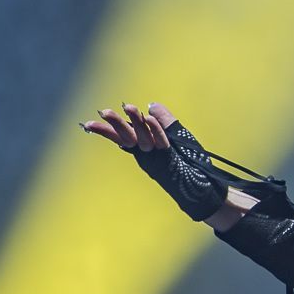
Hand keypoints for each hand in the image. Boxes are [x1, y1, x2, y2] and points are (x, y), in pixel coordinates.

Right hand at [80, 101, 225, 220]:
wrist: (206, 189)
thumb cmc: (191, 164)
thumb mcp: (178, 136)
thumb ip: (165, 120)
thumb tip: (152, 105)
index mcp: (145, 149)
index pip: (123, 137)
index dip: (106, 130)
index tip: (87, 124)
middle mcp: (148, 155)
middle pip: (128, 137)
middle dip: (116, 124)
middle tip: (103, 111)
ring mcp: (158, 158)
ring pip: (143, 138)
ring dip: (135, 122)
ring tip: (128, 107)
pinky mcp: (170, 160)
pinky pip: (162, 143)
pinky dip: (156, 130)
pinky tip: (150, 118)